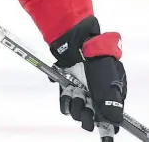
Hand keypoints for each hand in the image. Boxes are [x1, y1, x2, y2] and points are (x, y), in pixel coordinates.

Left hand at [50, 16, 126, 134]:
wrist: (77, 43)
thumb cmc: (97, 62)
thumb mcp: (109, 84)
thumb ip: (111, 107)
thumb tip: (111, 125)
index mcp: (111, 94)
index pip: (110, 118)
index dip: (105, 127)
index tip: (102, 132)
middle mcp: (96, 95)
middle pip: (91, 118)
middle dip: (87, 113)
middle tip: (86, 102)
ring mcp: (82, 91)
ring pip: (77, 112)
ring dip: (76, 104)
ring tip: (76, 91)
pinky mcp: (68, 86)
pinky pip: (65, 103)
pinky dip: (65, 100)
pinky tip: (68, 90)